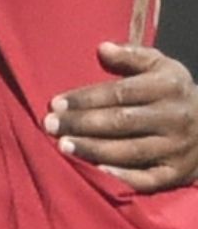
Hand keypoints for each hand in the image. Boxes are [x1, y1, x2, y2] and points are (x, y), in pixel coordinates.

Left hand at [47, 42, 197, 191]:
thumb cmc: (171, 91)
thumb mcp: (160, 65)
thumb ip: (131, 55)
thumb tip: (102, 48)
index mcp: (167, 87)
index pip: (120, 93)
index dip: (86, 99)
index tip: (56, 103)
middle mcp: (174, 118)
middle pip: (121, 122)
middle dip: (82, 124)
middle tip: (50, 125)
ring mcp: (177, 148)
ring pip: (130, 151)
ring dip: (94, 150)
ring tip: (63, 146)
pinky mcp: (178, 173)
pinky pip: (148, 179)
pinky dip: (123, 178)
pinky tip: (96, 172)